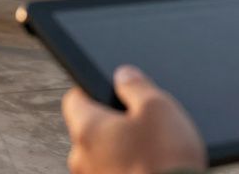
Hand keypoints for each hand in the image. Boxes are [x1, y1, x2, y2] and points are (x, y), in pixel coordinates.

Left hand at [62, 65, 206, 173]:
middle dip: (111, 124)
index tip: (109, 90)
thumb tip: (123, 74)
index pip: (73, 99)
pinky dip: (125, 169)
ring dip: (119, 151)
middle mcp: (81, 159)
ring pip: (101, 157)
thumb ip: (136, 86)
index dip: (92, 90)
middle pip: (89, 130)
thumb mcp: (158, 109)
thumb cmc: (165, 160)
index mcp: (87, 129)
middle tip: (140, 124)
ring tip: (151, 152)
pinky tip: (150, 169)